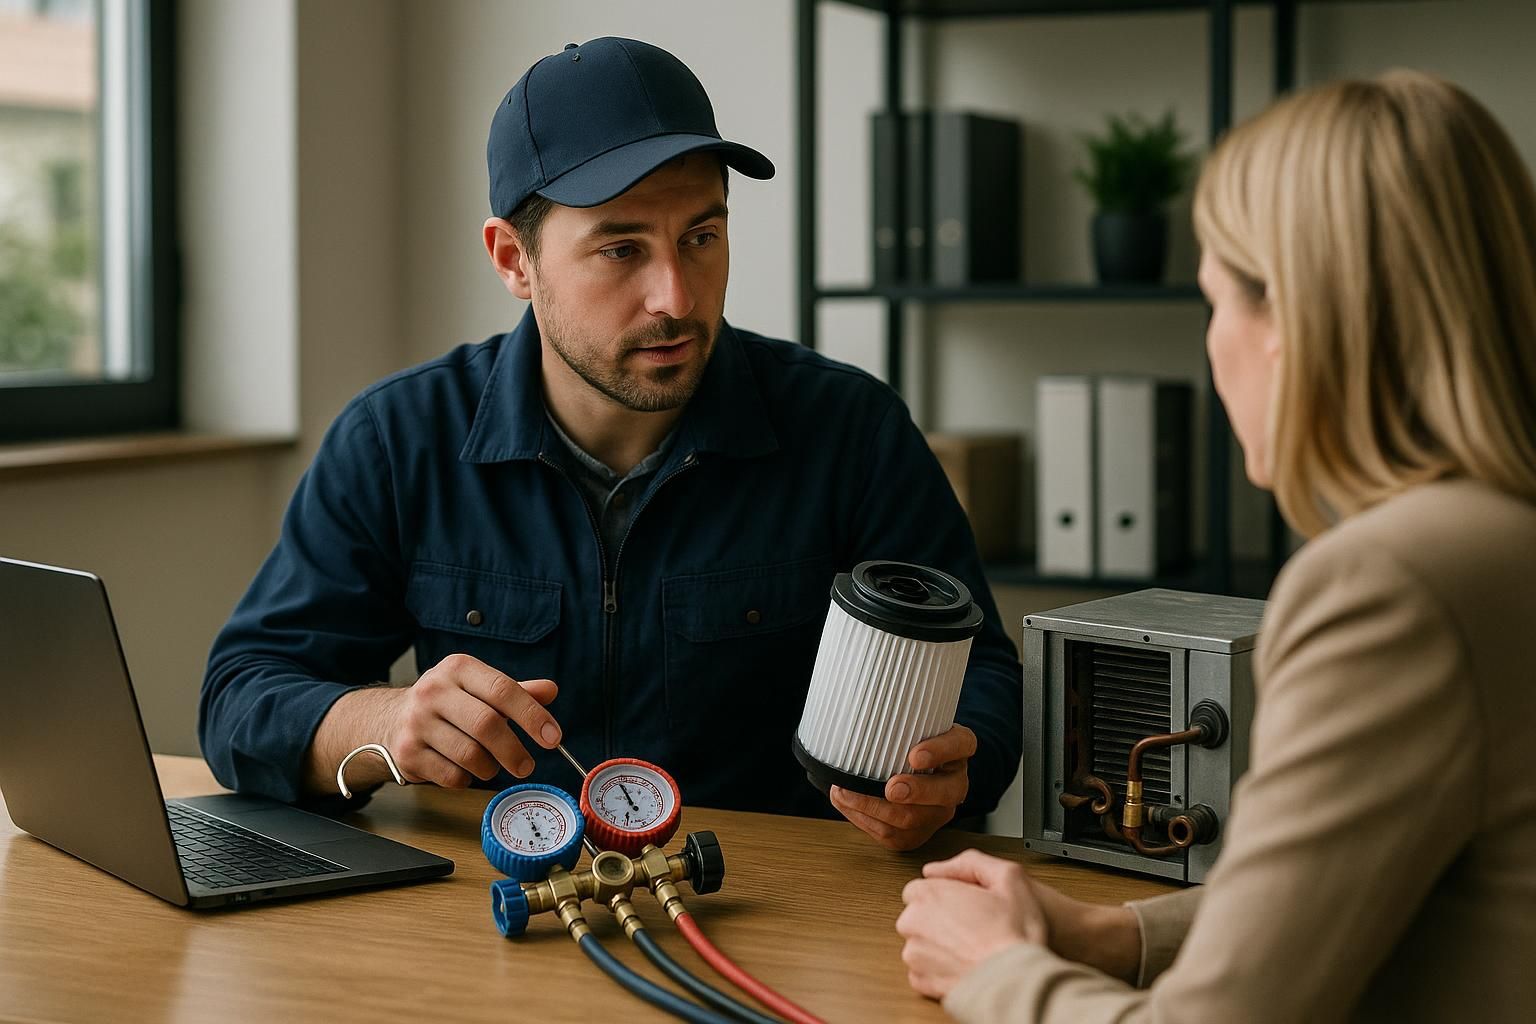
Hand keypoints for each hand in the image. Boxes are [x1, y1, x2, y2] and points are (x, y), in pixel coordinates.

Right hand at [382, 653, 561, 788]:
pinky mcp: (408, 753)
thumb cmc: (447, 703)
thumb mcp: (479, 687)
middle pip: (487, 725)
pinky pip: (452, 776)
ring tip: (491, 764)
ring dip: (490, 767)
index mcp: (458, 668)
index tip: (553, 737)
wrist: (389, 718)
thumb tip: (550, 691)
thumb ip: (515, 691)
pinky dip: (467, 779)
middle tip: (527, 765)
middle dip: (514, 751)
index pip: (502, 690)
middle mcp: (434, 691)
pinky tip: (464, 769)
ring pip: (470, 755)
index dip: (532, 715)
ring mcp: (417, 723)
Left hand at [828, 724, 975, 849]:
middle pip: (945, 792)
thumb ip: (897, 719)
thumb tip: (861, 714)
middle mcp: (954, 783)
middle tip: (891, 788)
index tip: (915, 756)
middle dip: (915, 792)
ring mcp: (937, 812)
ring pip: (913, 819)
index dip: (940, 751)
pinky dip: (864, 819)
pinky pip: (892, 834)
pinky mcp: (916, 833)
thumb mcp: (909, 723)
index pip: (960, 743)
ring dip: (874, 807)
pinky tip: (846, 804)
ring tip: (844, 791)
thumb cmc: (905, 741)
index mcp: (957, 748)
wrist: (904, 772)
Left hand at [896, 849, 1046, 999]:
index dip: (945, 894)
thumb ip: (970, 862)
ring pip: (921, 942)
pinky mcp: (921, 982)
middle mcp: (912, 923)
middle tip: (973, 925)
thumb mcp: (1008, 877)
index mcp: (928, 894)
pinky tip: (964, 964)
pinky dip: (940, 968)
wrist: (1018, 981)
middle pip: (918, 914)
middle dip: (939, 918)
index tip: (964, 904)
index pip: (919, 888)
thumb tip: (938, 868)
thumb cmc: (1015, 933)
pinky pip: (924, 969)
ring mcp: (915, 955)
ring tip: (972, 947)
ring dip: (939, 943)